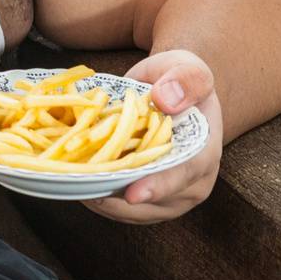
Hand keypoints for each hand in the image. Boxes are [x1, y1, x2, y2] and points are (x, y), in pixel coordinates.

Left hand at [80, 49, 222, 224]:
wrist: (170, 94)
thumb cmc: (178, 80)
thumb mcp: (186, 68)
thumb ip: (184, 79)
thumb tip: (166, 99)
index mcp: (206, 150)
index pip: (185, 173)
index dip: (159, 185)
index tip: (132, 193)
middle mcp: (194, 181)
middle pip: (156, 201)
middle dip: (118, 198)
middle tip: (81, 186)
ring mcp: (172, 196)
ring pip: (135, 211)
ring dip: (103, 200)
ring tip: (74, 181)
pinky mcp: (150, 201)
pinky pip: (122, 209)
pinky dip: (99, 199)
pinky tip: (78, 183)